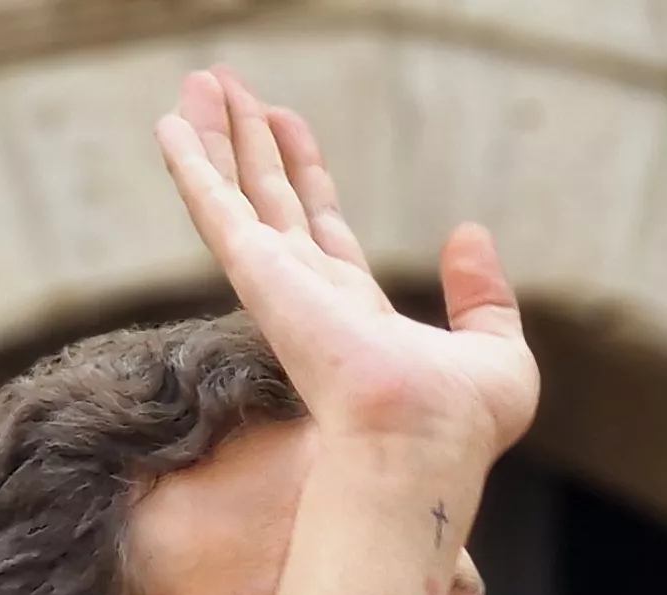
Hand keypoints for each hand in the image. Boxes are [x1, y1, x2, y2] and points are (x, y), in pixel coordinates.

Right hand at [156, 69, 536, 461]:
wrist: (422, 441)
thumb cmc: (458, 422)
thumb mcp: (494, 349)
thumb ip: (481, 293)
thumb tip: (468, 235)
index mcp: (356, 312)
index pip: (320, 228)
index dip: (305, 175)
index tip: (289, 126)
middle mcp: (307, 295)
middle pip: (271, 202)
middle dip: (252, 146)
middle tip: (230, 91)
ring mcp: (278, 284)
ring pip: (236, 193)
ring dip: (217, 137)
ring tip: (201, 81)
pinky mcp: (258, 274)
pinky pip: (215, 205)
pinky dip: (191, 162)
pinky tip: (171, 122)